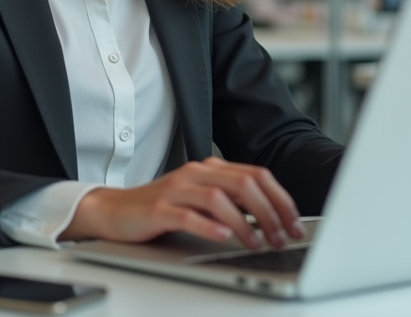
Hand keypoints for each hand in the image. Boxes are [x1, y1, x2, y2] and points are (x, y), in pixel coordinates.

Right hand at [60, 157, 305, 248]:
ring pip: (219, 197)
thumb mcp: (202, 200)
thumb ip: (232, 202)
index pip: (257, 175)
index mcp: (211, 168)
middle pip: (244, 183)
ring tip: (257, 243)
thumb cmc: (162, 208)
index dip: (281, 200)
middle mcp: (197, 172)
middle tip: (282, 238)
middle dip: (270, 212)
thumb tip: (273, 219)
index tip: (295, 226)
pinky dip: (209, 225)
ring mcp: (177, 188)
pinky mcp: (159, 208)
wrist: (115, 211)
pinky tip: (224, 237)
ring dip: (245, 222)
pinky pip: (188, 214)